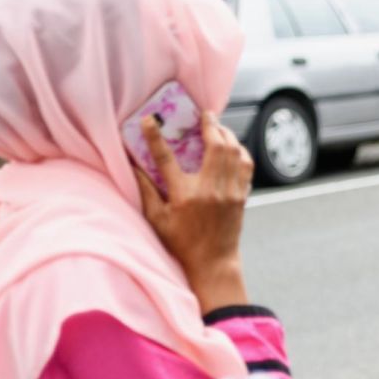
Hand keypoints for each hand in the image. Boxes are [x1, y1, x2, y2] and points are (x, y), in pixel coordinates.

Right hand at [133, 110, 252, 314]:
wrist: (213, 264)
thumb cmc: (180, 244)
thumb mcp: (156, 220)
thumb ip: (145, 191)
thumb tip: (132, 165)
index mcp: (184, 196)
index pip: (166, 158)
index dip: (155, 136)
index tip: (150, 119)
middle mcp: (211, 190)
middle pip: (216, 146)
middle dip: (211, 125)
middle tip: (204, 114)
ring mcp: (230, 192)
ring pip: (235, 152)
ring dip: (228, 135)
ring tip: (218, 127)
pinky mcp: (242, 196)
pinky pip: (246, 165)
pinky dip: (240, 151)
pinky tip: (233, 147)